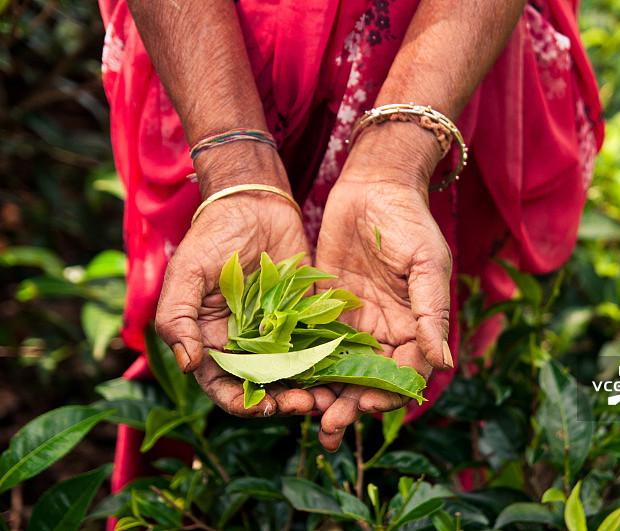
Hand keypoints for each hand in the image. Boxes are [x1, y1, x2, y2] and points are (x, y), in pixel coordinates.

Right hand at [155, 147, 320, 416]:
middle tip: (308, 403)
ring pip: (295, 373)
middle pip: (265, 388)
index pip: (226, 387)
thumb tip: (187, 363)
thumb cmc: (212, 236)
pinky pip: (316, 346)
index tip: (267, 407)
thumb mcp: (187, 273)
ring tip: (330, 394)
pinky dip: (327, 361)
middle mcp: (245, 345)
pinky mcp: (304, 317)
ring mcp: (277, 333)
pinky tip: (342, 368)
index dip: (245, 404)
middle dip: (285, 401)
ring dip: (310, 388)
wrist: (255, 204)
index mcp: (212, 342)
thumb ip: (178, 317)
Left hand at [313, 129, 453, 449]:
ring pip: (340, 368)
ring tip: (310, 417)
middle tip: (331, 426)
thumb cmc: (409, 221)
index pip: (404, 371)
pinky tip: (289, 382)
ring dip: (328, 394)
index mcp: (413, 324)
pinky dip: (305, 365)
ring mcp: (353, 320)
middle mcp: (384, 329)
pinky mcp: (325, 307)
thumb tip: (443, 361)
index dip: (388, 393)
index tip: (368, 407)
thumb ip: (431, 313)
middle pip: (369, 378)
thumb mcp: (427, 264)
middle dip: (352, 405)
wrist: (373, 186)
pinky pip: (314, 342)